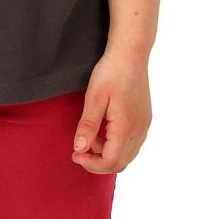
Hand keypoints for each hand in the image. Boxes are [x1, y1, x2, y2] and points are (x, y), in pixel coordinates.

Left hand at [71, 50, 151, 173]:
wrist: (131, 54)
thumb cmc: (111, 72)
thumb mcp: (94, 98)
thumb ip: (88, 125)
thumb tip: (79, 149)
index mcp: (126, 127)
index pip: (110, 162)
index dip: (91, 164)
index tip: (75, 154)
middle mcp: (139, 130)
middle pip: (120, 163)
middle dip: (98, 162)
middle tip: (79, 151)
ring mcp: (144, 125)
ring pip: (127, 155)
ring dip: (107, 153)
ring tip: (90, 136)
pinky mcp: (144, 119)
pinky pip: (132, 143)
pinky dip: (116, 144)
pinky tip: (104, 129)